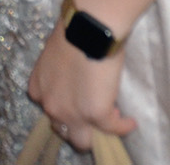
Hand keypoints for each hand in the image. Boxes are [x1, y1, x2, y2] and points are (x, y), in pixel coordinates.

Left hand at [27, 30, 136, 152]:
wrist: (87, 29)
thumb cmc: (73, 32)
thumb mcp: (56, 55)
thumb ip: (60, 73)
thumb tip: (76, 73)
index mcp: (38, 88)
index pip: (48, 108)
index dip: (65, 106)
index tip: (78, 98)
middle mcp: (50, 105)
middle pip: (63, 128)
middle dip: (78, 122)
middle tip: (93, 109)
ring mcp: (71, 114)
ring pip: (81, 140)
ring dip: (95, 133)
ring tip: (110, 119)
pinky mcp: (95, 115)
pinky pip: (112, 129)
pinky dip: (123, 127)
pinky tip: (130, 122)